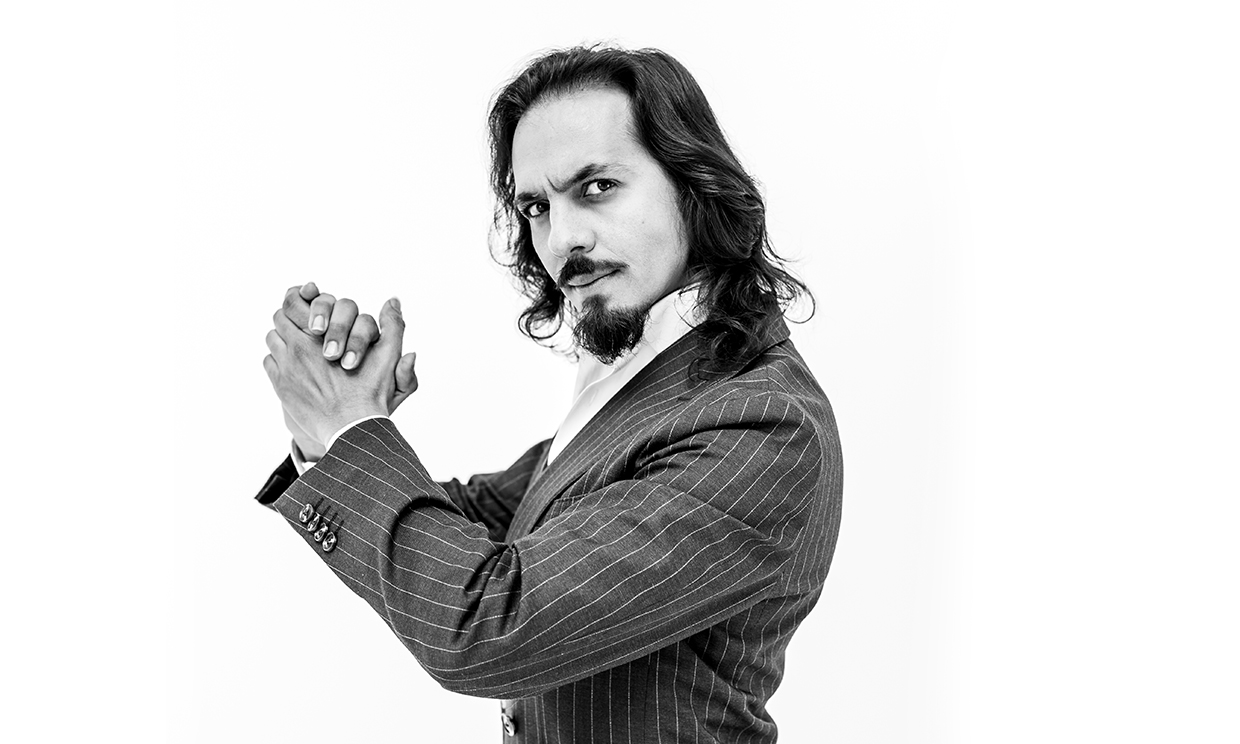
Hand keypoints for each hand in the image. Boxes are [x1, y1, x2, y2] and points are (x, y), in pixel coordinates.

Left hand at [264, 297, 407, 445]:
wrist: (352, 429)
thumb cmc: (371, 393)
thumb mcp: (389, 356)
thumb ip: (393, 325)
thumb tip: (393, 300)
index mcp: (321, 334)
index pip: (294, 302)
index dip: (300, 299)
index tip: (307, 303)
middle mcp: (298, 347)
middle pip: (280, 317)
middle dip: (291, 318)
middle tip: (305, 325)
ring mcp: (286, 367)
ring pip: (272, 338)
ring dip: (283, 338)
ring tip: (300, 345)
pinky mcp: (280, 385)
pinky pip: (269, 361)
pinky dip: (278, 359)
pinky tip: (295, 366)